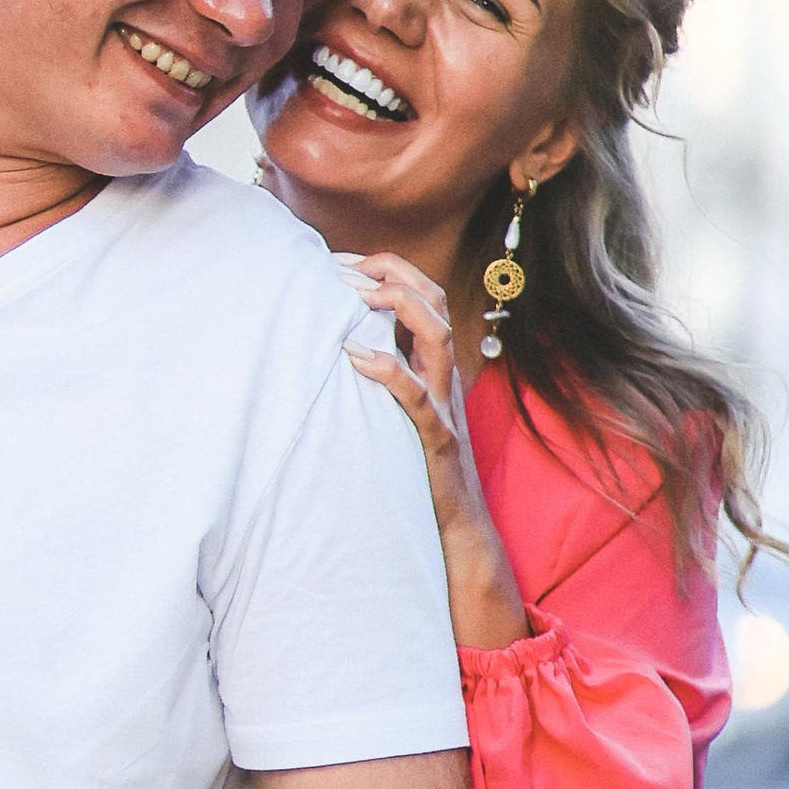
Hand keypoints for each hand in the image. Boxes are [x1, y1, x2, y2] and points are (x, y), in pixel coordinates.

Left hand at [335, 250, 526, 650]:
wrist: (455, 529)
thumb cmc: (418, 470)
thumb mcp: (398, 413)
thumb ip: (381, 378)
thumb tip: (333, 347)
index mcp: (434, 366)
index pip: (424, 295)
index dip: (390, 269)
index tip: (344, 259)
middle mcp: (444, 377)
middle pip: (435, 301)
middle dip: (393, 273)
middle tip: (346, 266)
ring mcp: (444, 406)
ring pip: (437, 335)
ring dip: (398, 306)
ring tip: (357, 294)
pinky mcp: (436, 439)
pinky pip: (418, 397)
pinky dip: (388, 371)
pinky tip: (354, 356)